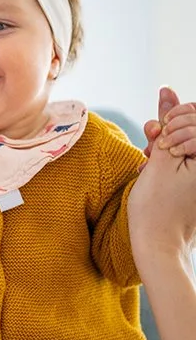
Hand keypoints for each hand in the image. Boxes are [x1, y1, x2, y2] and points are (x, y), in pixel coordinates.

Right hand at [129, 94, 195, 274]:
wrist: (159, 248)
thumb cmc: (158, 209)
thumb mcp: (161, 159)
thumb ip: (167, 122)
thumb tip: (168, 91)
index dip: (174, 119)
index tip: (157, 138)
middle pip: (192, 127)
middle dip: (169, 132)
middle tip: (151, 150)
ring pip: (186, 143)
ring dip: (164, 146)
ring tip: (148, 163)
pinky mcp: (195, 185)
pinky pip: (184, 160)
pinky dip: (168, 161)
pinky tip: (152, 171)